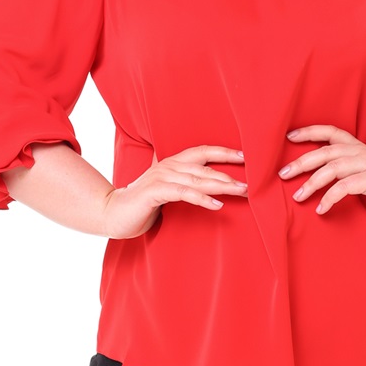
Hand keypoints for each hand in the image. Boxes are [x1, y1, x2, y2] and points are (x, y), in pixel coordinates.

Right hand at [103, 145, 246, 238]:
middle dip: (230, 173)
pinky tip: (217, 205)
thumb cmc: (143, 203)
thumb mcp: (167, 188)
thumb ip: (184, 182)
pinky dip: (201, 198)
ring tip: (241, 191)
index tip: (245, 156)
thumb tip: (207, 182)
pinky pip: (183, 193)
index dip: (224, 152)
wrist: (113, 212)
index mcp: (173, 162)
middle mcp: (168, 166)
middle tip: (252, 182)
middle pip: (205, 166)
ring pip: (197, 179)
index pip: (203, 152)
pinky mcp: (155, 192)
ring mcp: (161, 177)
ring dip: (222, 185)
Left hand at [279, 125, 365, 224]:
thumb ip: (346, 165)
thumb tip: (319, 166)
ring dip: (312, 183)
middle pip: (325, 151)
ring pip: (332, 168)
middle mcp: (362, 151)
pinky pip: (344, 187)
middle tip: (283, 174)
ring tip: (298, 197)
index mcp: (357, 147)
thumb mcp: (363, 171)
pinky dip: (329, 198)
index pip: (330, 131)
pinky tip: (320, 209)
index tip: (288, 136)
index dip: (309, 131)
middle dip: (301, 162)